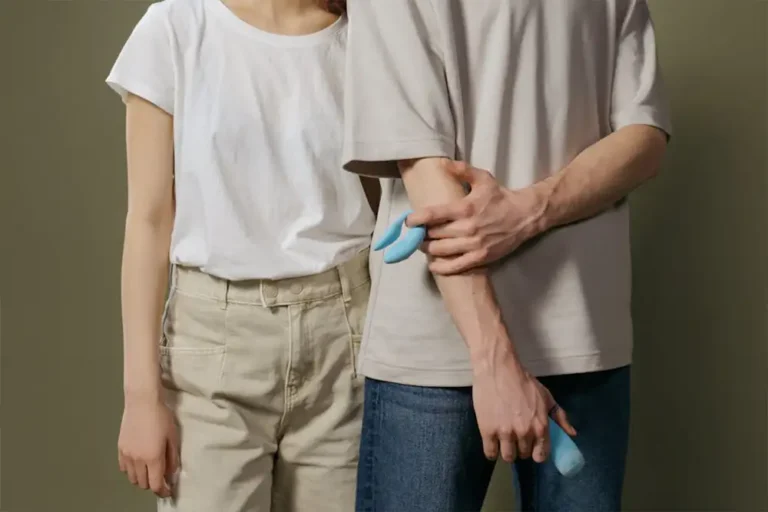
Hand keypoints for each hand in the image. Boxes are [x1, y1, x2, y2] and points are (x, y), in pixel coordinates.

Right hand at [118, 395, 179, 497]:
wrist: (142, 402)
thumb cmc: (161, 416)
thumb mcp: (173, 437)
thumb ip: (172, 458)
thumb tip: (171, 473)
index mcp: (153, 458)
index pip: (155, 485)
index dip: (163, 491)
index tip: (168, 490)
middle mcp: (138, 460)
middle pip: (143, 483)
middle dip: (153, 484)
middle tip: (160, 477)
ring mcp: (126, 455)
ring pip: (132, 478)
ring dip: (142, 478)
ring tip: (149, 470)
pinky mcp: (119, 448)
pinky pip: (124, 468)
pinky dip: (131, 470)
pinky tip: (138, 463)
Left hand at [407, 161, 547, 274]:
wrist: (524, 216)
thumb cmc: (500, 197)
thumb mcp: (483, 178)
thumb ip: (462, 170)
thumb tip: (443, 164)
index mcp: (465, 208)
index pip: (432, 215)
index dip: (415, 219)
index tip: (408, 221)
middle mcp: (467, 228)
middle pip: (433, 234)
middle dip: (420, 234)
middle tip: (415, 232)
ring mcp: (474, 245)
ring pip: (440, 250)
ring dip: (427, 249)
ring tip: (423, 244)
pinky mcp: (480, 258)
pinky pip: (455, 266)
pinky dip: (440, 267)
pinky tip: (433, 264)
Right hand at [471, 348, 575, 462]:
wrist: (498, 368)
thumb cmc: (522, 381)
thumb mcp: (546, 396)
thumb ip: (560, 416)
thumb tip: (572, 434)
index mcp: (541, 426)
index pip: (541, 455)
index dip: (536, 453)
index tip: (531, 447)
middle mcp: (524, 433)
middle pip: (523, 455)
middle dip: (520, 448)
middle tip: (515, 436)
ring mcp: (505, 433)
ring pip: (508, 456)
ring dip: (507, 450)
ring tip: (504, 440)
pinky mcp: (487, 431)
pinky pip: (491, 453)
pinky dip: (492, 451)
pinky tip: (492, 442)